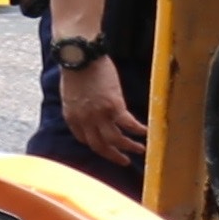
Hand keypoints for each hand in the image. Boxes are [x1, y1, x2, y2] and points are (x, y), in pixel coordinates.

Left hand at [63, 51, 147, 168]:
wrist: (80, 58)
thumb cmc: (75, 70)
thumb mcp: (71, 94)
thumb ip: (79, 106)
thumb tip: (90, 109)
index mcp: (72, 117)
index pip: (84, 139)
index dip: (96, 145)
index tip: (106, 148)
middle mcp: (84, 120)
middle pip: (99, 146)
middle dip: (112, 156)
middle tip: (124, 161)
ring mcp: (99, 115)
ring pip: (115, 140)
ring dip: (129, 147)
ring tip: (141, 150)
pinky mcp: (114, 106)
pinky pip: (128, 124)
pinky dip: (138, 131)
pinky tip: (148, 133)